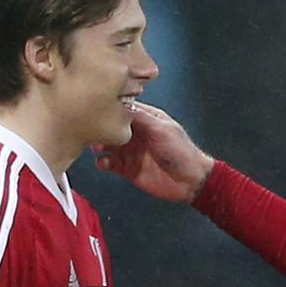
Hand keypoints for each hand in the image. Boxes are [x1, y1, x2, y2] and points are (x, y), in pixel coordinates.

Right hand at [94, 102, 214, 202]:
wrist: (190, 180)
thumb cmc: (182, 152)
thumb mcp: (161, 129)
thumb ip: (141, 118)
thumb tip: (121, 105)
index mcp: (147, 119)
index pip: (124, 108)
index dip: (112, 108)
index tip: (98, 107)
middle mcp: (137, 133)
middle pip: (112, 127)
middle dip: (102, 128)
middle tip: (94, 130)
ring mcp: (131, 151)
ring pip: (108, 144)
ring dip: (100, 144)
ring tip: (97, 146)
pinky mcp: (128, 168)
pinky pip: (110, 163)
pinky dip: (103, 162)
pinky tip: (104, 162)